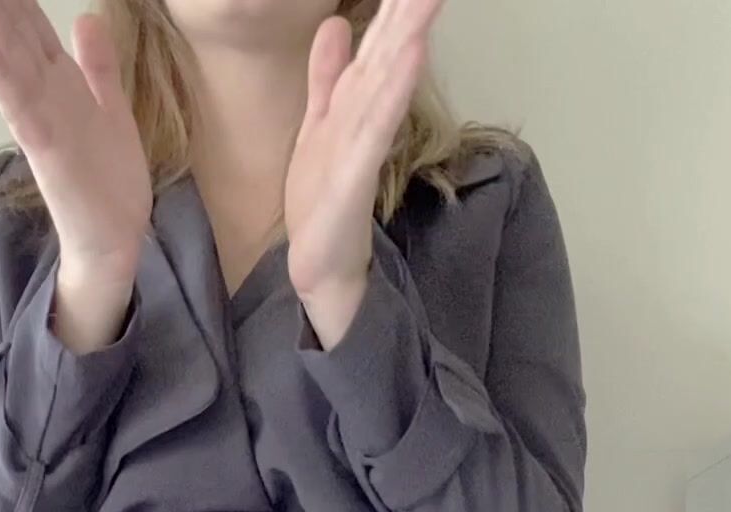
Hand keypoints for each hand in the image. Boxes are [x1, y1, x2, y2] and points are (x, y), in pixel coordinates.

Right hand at [0, 0, 152, 282]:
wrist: (113, 240)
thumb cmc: (109, 183)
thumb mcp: (111, 111)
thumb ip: (98, 68)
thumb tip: (85, 18)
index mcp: (64, 88)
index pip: (35, 31)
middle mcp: (48, 99)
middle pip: (17, 39)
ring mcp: (42, 122)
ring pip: (11, 61)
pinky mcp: (44, 148)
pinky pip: (17, 104)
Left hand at [284, 0, 445, 303]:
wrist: (320, 266)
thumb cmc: (323, 201)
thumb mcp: (319, 124)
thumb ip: (328, 76)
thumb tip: (337, 23)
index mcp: (355, 100)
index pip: (379, 38)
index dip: (396, 2)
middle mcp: (365, 116)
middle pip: (390, 50)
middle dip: (411, 8)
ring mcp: (363, 145)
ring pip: (388, 78)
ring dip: (410, 34)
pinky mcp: (355, 176)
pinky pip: (376, 126)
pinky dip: (393, 90)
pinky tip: (412, 55)